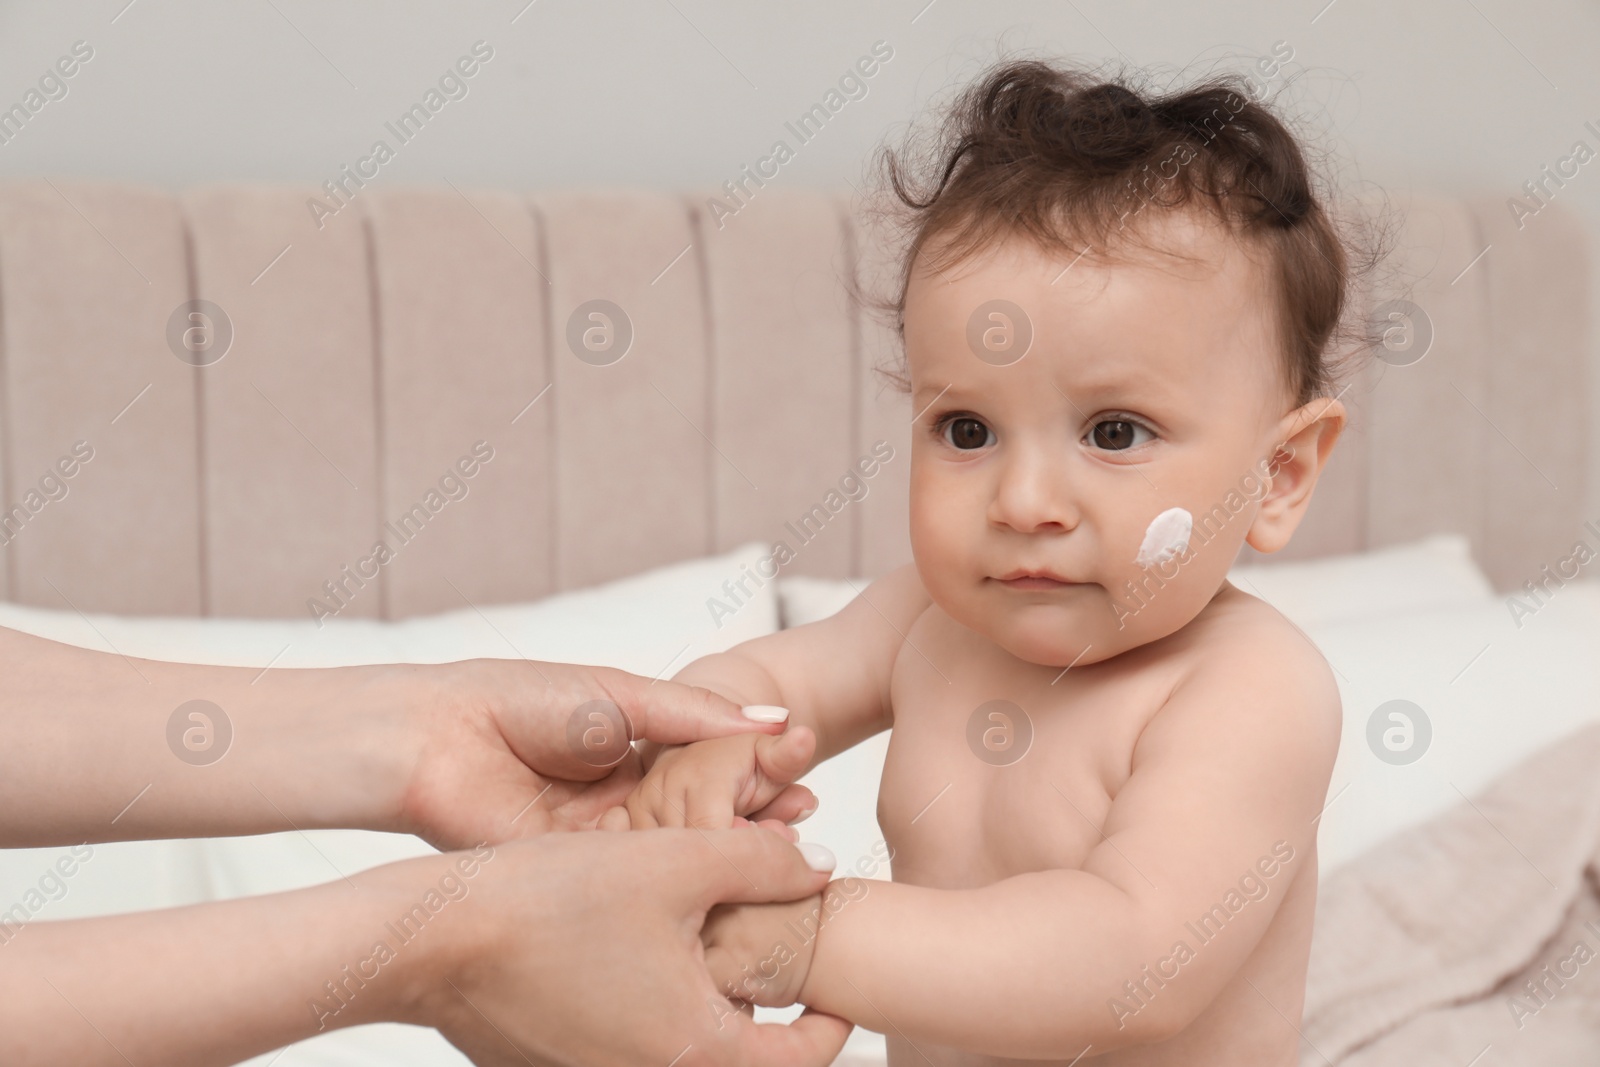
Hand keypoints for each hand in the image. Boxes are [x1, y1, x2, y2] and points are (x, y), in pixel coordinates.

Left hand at [396, 658, 805, 849]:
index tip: (804, 780)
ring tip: (781, 847)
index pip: (713, 769)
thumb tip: (773, 716)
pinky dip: (680, 872)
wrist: (437, 738)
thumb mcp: (622, 697)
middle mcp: (626, 798)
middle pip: (704, 814)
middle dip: (755, 817)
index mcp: (636, 750)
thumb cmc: (519, 700)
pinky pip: (638, 874)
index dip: (757, 776)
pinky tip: (724, 872)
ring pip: (678, 847)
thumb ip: (696, 714)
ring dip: (727, 849)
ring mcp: (603, 838)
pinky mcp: (579, 871)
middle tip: (806, 821)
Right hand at [400, 827, 851, 1066]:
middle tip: (783, 960)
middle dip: (771, 1013)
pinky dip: (652, 1008)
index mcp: (695, 1052)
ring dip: (708, 1006)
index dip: (833, 1020)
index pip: (802, 1058)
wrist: (432, 937)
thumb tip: (820, 870)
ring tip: (712, 942)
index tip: (840, 989)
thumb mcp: (677, 862)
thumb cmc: (549, 901)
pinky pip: (628, 1044)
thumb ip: (764, 863)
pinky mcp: (558, 1064)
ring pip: (684, 1049)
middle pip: (742, 1060)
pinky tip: (639, 948)